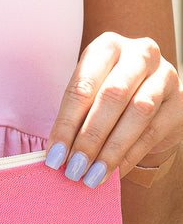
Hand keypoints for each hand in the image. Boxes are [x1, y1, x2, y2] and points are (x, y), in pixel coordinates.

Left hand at [44, 31, 182, 186]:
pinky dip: (128, 157)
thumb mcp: (87, 98)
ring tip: (91, 176)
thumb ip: (73, 120)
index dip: (66, 125)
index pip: (83, 86)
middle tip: (73, 169)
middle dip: (90, 138)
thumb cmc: (105, 96)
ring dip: (111, 150)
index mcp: (107, 47)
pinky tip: (111, 173)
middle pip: (113, 96)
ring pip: (138, 112)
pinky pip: (152, 132)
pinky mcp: (179, 102)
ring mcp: (164, 75)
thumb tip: (56, 157)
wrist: (149, 98)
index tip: (54, 157)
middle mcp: (139, 53)